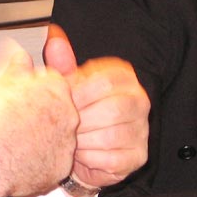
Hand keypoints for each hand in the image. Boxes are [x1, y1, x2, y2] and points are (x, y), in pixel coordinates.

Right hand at [0, 40, 77, 196]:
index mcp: (55, 88)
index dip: (35, 90)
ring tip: (14, 143)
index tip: (23, 97)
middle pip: (59, 111)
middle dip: (41, 115)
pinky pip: (52, 163)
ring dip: (41, 139)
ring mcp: (66, 144)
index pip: (54, 82)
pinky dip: (39, 163)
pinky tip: (19, 160)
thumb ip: (15, 65)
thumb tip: (18, 53)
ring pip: (57, 138)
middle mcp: (68, 115)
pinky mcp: (59, 169)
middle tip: (17, 120)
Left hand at [43, 25, 149, 196]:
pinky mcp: (138, 156)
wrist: (78, 150)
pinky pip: (112, 159)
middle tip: (65, 125)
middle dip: (81, 120)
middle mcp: (139, 101)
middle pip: (112, 109)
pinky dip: (90, 159)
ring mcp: (142, 129)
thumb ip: (62, 63)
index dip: (79, 94)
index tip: (64, 102)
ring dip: (83, 141)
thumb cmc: (76, 114)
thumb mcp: (68, 86)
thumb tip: (54, 37)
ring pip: (111, 136)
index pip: (105, 81)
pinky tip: (81, 155)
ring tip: (71, 140)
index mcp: (124, 77)